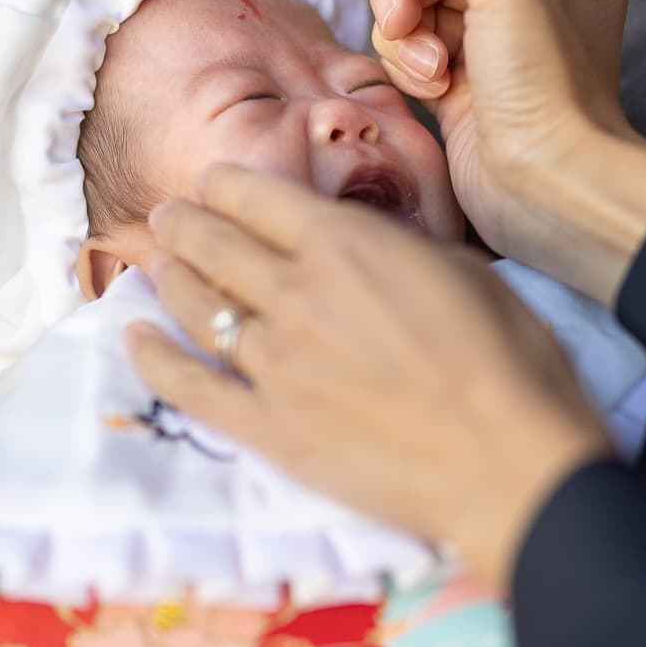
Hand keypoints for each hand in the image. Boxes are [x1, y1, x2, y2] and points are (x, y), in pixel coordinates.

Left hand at [126, 166, 611, 594]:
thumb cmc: (510, 362)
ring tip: (156, 264)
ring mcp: (273, 364)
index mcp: (344, 244)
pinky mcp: (267, 428)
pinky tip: (135, 338)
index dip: (224, 185)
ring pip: (196, 306)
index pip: (256, 197)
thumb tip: (365, 252)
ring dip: (168, 277)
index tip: (213, 184)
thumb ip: (395, 253)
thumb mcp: (463, 272)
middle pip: (213, 244)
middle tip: (169, 218)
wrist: (509, 463)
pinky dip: (154, 357)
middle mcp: (294, 293)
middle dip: (184, 224)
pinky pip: (190, 385)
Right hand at [369, 0, 645, 301]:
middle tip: (405, 17)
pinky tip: (434, 92)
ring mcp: (492, 45)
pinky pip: (409, 50)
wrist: (547, 185)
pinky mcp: (459, 87)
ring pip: (416, 4)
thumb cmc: (546, 84)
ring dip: (407, 32)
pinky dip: (409, 66)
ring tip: (433, 69)